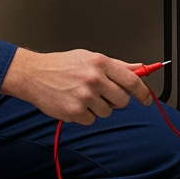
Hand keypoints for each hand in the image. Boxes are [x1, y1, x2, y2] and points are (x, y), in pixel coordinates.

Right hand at [0, 48, 153, 124]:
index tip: (146, 99)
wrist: (33, 74)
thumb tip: (140, 68)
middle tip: (101, 94)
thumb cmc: (60, 65)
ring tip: (81, 96)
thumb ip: (116, 65)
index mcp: (100, 63)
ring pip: (107, 112)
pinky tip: (73, 103)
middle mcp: (94, 78)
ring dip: (97, 107)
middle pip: (122, 100)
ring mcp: (84, 96)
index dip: (143, 92)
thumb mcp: (89, 58)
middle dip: (115, 100)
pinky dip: (84, 115)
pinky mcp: (75, 111)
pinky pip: (91, 120)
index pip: (132, 80)